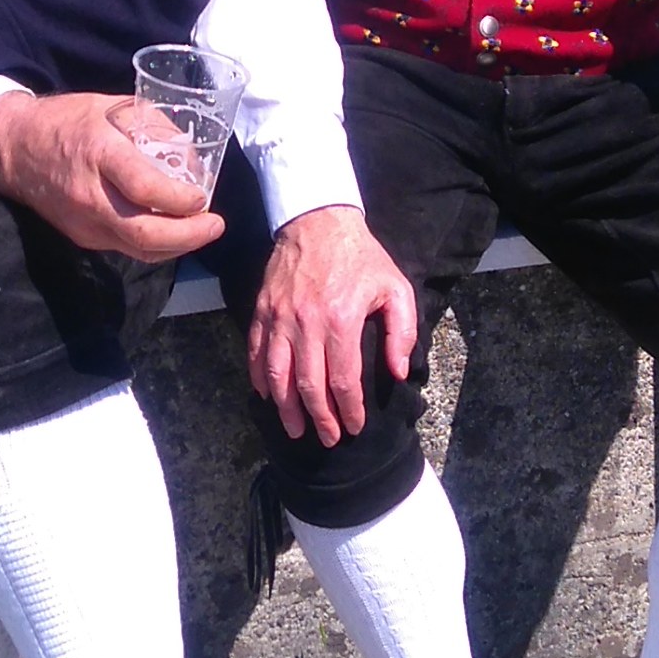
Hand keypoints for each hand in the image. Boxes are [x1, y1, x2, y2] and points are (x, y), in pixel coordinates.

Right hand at [0, 90, 224, 262]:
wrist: (15, 148)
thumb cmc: (70, 121)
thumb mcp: (116, 108)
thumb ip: (158, 131)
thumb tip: (194, 164)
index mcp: (100, 154)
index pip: (144, 189)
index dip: (180, 199)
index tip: (203, 196)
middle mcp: (90, 195)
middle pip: (143, 233)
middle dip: (189, 236)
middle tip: (215, 226)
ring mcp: (83, 222)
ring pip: (138, 249)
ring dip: (177, 246)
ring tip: (202, 230)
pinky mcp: (82, 237)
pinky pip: (126, 248)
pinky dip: (155, 243)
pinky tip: (173, 230)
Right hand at [250, 206, 413, 445]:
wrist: (318, 219)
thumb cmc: (361, 257)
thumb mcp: (395, 288)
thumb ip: (401, 332)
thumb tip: (397, 372)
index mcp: (341, 320)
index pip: (343, 380)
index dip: (349, 410)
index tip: (354, 426)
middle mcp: (306, 323)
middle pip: (308, 385)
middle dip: (319, 418)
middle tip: (328, 438)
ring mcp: (279, 317)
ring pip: (277, 375)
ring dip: (286, 408)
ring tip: (295, 429)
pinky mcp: (262, 310)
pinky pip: (257, 352)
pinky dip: (260, 378)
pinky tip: (268, 396)